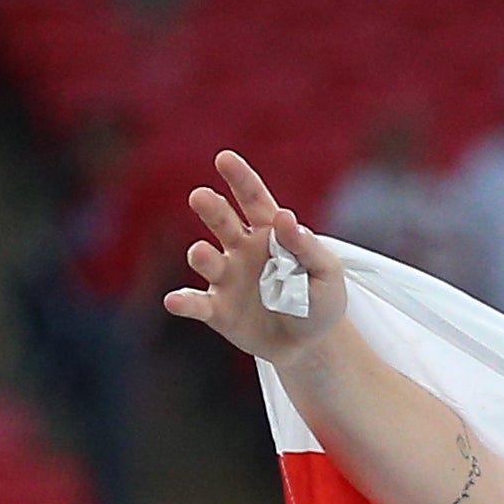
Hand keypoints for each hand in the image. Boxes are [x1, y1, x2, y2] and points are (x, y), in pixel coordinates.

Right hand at [162, 151, 346, 365]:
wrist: (311, 345)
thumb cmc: (320, 301)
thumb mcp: (327, 273)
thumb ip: (307, 247)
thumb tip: (285, 217)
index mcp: (269, 233)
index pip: (253, 200)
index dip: (240, 179)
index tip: (225, 158)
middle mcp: (240, 249)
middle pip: (222, 221)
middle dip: (211, 208)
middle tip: (202, 197)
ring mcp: (225, 278)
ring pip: (205, 259)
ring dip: (202, 255)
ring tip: (204, 254)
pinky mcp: (216, 310)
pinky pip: (196, 304)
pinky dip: (184, 302)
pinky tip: (175, 301)